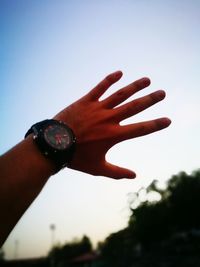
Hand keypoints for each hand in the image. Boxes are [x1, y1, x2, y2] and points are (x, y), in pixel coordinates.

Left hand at [54, 71, 170, 178]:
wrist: (54, 145)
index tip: (167, 120)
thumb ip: (117, 172)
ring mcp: (97, 108)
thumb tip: (134, 176)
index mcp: (114, 135)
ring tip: (147, 80)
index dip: (155, 125)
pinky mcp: (85, 101)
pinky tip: (120, 73)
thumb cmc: (76, 158)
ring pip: (120, 94)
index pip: (140, 129)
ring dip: (135, 87)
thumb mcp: (98, 168)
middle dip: (150, 100)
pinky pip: (100, 87)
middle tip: (162, 93)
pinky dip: (110, 79)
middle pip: (134, 107)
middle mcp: (109, 119)